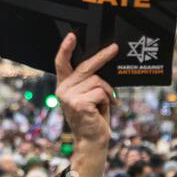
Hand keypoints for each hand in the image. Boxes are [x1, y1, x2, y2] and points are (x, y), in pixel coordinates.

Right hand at [54, 33, 117, 176]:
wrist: (92, 141)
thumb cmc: (93, 117)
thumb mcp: (88, 96)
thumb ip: (88, 81)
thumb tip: (101, 63)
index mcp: (64, 86)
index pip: (61, 63)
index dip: (65, 48)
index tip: (72, 35)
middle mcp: (63, 89)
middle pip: (86, 67)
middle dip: (102, 56)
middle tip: (115, 48)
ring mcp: (69, 96)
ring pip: (98, 81)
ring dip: (107, 92)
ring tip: (104, 105)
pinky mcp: (79, 103)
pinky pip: (101, 92)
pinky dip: (107, 100)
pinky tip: (102, 110)